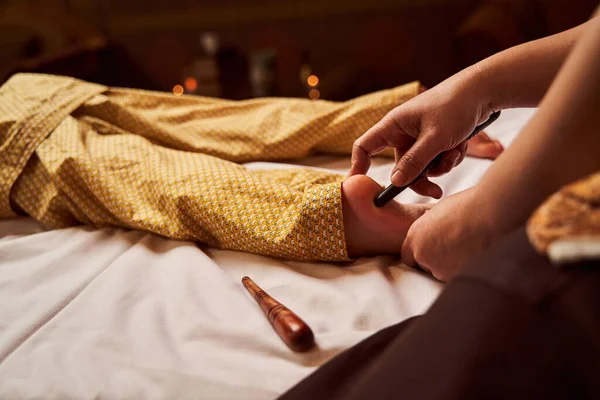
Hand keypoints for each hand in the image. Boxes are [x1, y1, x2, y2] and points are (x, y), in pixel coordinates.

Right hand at [350, 68, 496, 197]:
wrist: (484, 91)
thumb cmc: (455, 106)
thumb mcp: (434, 138)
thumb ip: (414, 162)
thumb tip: (395, 182)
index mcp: (394, 125)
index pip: (365, 146)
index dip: (359, 165)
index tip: (361, 185)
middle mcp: (404, 132)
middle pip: (401, 167)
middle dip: (421, 178)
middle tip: (435, 192)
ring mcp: (420, 137)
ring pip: (423, 167)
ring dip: (441, 165)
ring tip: (456, 152)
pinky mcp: (436, 140)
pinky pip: (437, 160)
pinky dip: (450, 157)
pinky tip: (461, 145)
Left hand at [400, 187, 498, 280]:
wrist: (488, 215)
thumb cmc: (467, 207)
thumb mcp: (439, 212)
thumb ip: (430, 227)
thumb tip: (433, 229)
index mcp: (415, 237)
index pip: (409, 256)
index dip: (421, 253)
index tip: (432, 250)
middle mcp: (422, 255)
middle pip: (425, 266)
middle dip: (436, 261)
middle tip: (454, 248)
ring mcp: (438, 268)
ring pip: (442, 273)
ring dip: (451, 266)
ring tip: (468, 249)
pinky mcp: (456, 277)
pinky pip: (456, 277)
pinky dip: (464, 270)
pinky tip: (474, 256)